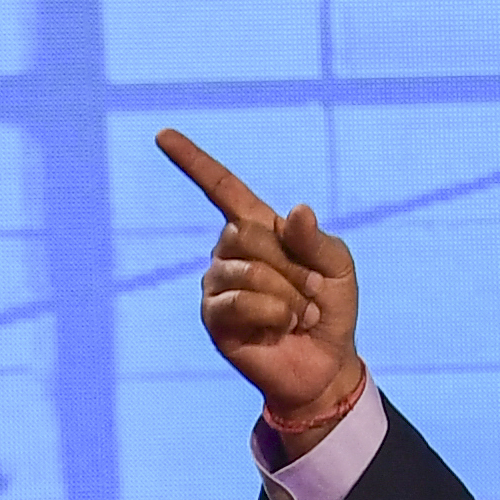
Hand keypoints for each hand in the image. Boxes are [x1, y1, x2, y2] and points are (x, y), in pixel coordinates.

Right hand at [158, 128, 366, 449]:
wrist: (325, 365)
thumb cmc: (331, 309)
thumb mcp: (338, 266)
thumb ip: (317, 239)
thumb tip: (295, 210)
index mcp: (259, 229)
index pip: (221, 187)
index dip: (192, 160)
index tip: (161, 134)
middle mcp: (229, 252)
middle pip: (246, 233)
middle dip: (291, 265)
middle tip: (311, 292)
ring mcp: (217, 285)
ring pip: (248, 270)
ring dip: (288, 295)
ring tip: (298, 315)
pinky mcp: (214, 318)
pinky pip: (241, 302)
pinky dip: (275, 314)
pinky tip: (281, 328)